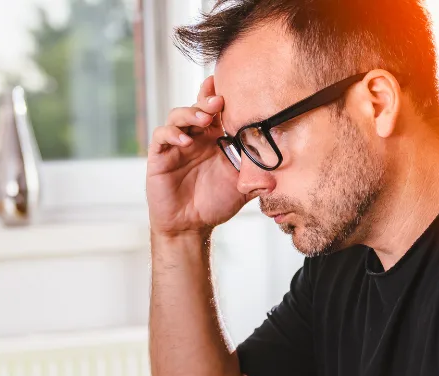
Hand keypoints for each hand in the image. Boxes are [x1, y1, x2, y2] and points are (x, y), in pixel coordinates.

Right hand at [146, 76, 250, 235]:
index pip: (216, 111)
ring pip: (178, 116)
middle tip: (218, 101)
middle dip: (206, 100)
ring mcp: (176, 145)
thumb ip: (258, 183)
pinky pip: (161, 136)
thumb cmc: (214, 204)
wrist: (191, 226)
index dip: (219, 96)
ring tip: (203, 120)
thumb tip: (278, 180)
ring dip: (190, 113)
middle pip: (197, 107)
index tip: (227, 85)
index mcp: (215, 139)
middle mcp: (196, 138)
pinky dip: (172, 133)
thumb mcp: (241, 191)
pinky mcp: (160, 156)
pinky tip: (184, 141)